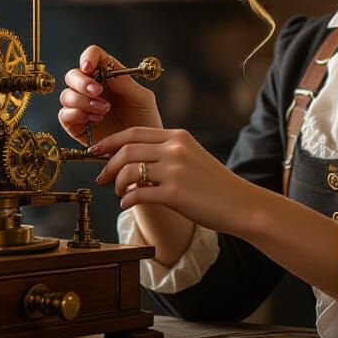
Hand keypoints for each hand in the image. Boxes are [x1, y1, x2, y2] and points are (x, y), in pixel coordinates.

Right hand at [58, 45, 161, 145]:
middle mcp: (92, 89)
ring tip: (103, 110)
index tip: (89, 67)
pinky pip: (64, 115)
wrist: (143, 150)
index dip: (87, 57)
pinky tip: (95, 120)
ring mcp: (82, 107)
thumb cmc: (145, 122)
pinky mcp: (76, 125)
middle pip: (72, 75)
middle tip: (98, 92)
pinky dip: (76, 114)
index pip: (92, 57)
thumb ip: (124, 82)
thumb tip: (106, 70)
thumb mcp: (142, 98)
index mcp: (108, 76)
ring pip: (66, 95)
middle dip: (81, 82)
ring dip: (83, 101)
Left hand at [89, 127, 263, 236]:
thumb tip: (132, 162)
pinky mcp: (175, 193)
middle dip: (107, 164)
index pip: (134, 132)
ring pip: (129, 171)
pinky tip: (128, 204)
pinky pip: (138, 194)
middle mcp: (175, 149)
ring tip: (119, 193)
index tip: (96, 151)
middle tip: (101, 177)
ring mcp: (175, 170)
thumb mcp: (192, 157)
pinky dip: (127, 201)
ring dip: (117, 183)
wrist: (241, 204)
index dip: (110, 141)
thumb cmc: (215, 185)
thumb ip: (166, 154)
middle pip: (126, 149)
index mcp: (178, 137)